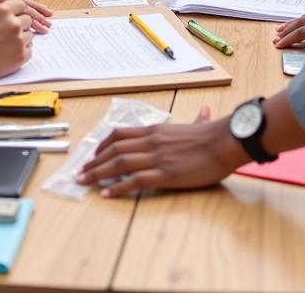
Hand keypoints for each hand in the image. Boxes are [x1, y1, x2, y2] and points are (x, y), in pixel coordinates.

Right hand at [0, 0, 34, 82]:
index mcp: (4, 10)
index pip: (22, 5)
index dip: (20, 11)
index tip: (17, 16)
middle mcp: (13, 23)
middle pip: (28, 19)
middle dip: (21, 25)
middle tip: (8, 33)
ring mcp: (19, 39)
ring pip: (30, 35)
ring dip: (22, 38)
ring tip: (6, 44)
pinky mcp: (21, 55)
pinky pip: (29, 50)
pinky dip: (22, 51)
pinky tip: (9, 52)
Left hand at [76, 107, 247, 197]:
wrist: (224, 142)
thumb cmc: (214, 136)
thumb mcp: (199, 125)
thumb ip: (197, 120)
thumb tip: (205, 111)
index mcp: (156, 130)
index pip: (121, 134)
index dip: (103, 145)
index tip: (93, 155)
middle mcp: (151, 141)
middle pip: (114, 149)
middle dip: (94, 162)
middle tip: (80, 172)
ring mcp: (156, 157)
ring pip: (119, 163)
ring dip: (98, 173)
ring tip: (84, 182)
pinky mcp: (164, 174)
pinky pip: (135, 181)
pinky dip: (117, 187)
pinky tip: (106, 193)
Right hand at [273, 0, 304, 52]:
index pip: (301, 33)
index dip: (288, 40)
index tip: (277, 45)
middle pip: (299, 23)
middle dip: (286, 31)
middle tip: (274, 38)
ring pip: (304, 16)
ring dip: (292, 23)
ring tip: (281, 29)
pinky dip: (302, 17)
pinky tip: (301, 19)